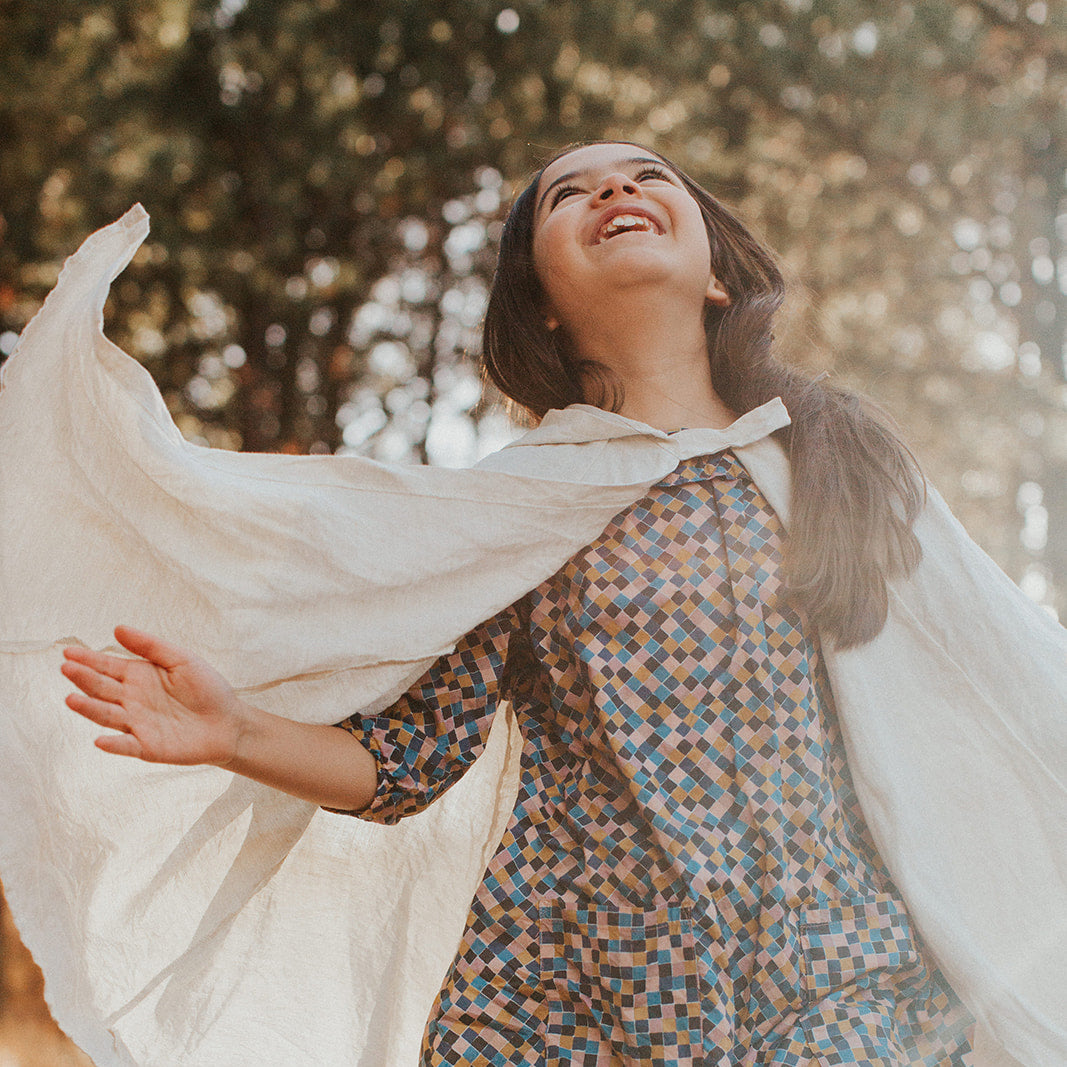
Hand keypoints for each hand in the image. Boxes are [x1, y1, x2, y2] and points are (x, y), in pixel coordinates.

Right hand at [62, 625, 246, 764]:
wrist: (229, 721)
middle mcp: (131, 700)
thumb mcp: (181, 659)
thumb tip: (118, 628)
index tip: (68, 652)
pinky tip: (100, 741)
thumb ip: (151, 646)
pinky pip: (127, 746)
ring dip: (89, 709)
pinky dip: (114, 745)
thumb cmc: (206, 688)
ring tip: (71, 699)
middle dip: (83, 679)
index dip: (87, 660)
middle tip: (67, 669)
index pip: (106, 667)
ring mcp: (136, 724)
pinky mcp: (147, 747)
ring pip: (107, 716)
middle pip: (102, 689)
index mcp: (137, 676)